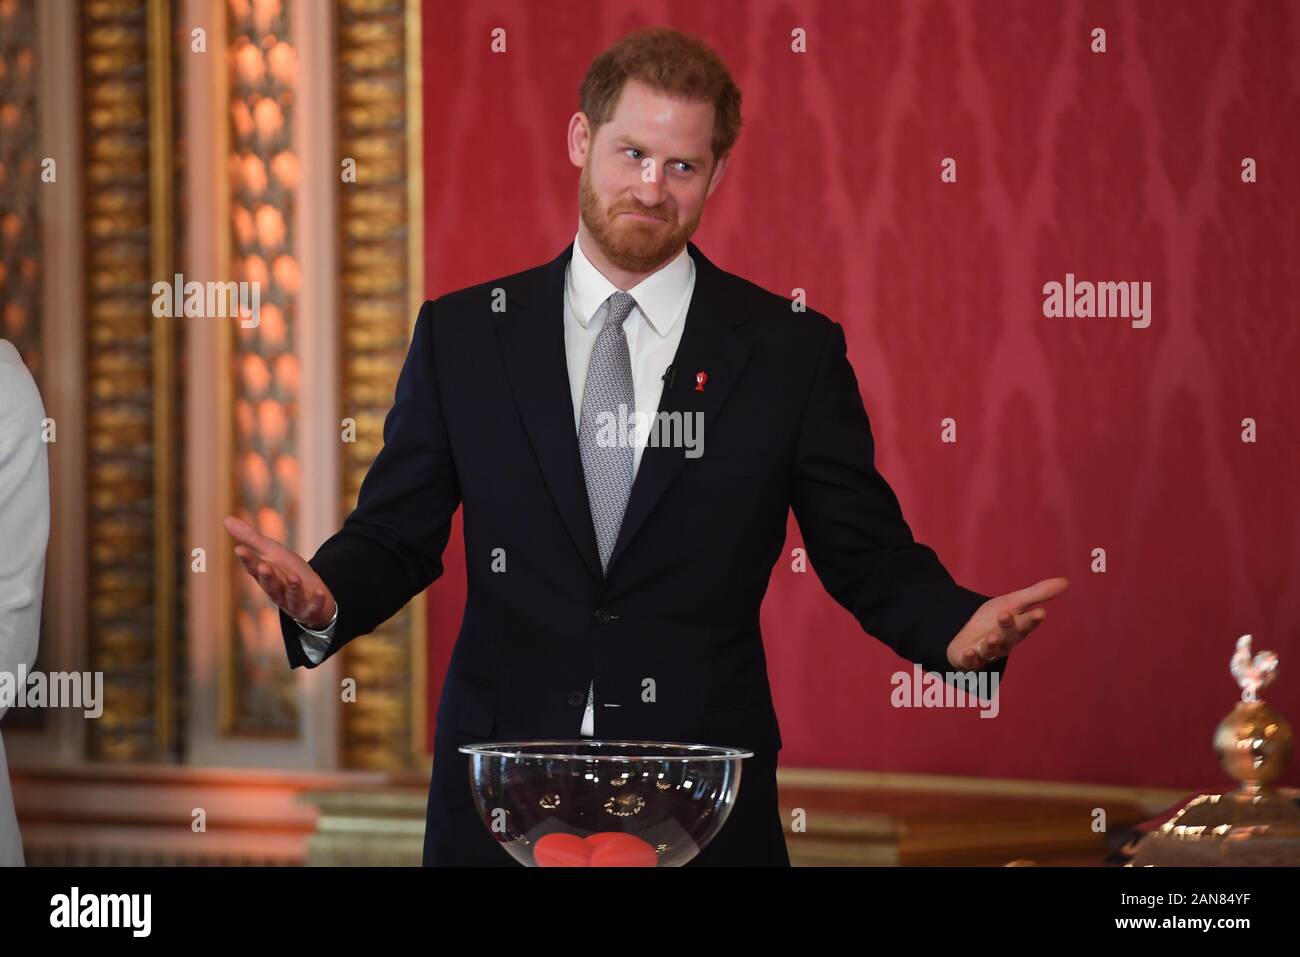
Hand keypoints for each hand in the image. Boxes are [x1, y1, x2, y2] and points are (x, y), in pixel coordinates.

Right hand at [223, 516, 336, 628]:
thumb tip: (226, 519)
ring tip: (294, 577)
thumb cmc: (287, 573)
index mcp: (266, 577)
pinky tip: (320, 593)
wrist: (310, 598)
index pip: (254, 568)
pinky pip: (314, 606)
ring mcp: (295, 602)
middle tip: (263, 566)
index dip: (248, 560)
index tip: (239, 549)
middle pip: (271, 585)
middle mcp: (278, 592)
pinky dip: (317, 601)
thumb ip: (251, 539)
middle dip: (267, 577)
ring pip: (292, 597)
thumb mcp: (271, 553)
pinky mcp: (312, 609)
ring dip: (293, 588)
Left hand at [946, 577, 1068, 669]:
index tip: (1040, 612)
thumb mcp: (1013, 603)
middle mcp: (1004, 642)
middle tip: (1005, 615)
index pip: (1026, 623)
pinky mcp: (969, 659)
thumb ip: (1037, 594)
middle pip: (1008, 635)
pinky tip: (968, 652)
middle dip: (1008, 627)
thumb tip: (1066, 582)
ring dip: (991, 644)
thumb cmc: (994, 621)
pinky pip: (970, 661)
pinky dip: (969, 658)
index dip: (1032, 619)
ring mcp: (987, 652)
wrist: (970, 639)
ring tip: (991, 637)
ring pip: (991, 649)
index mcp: (1017, 629)